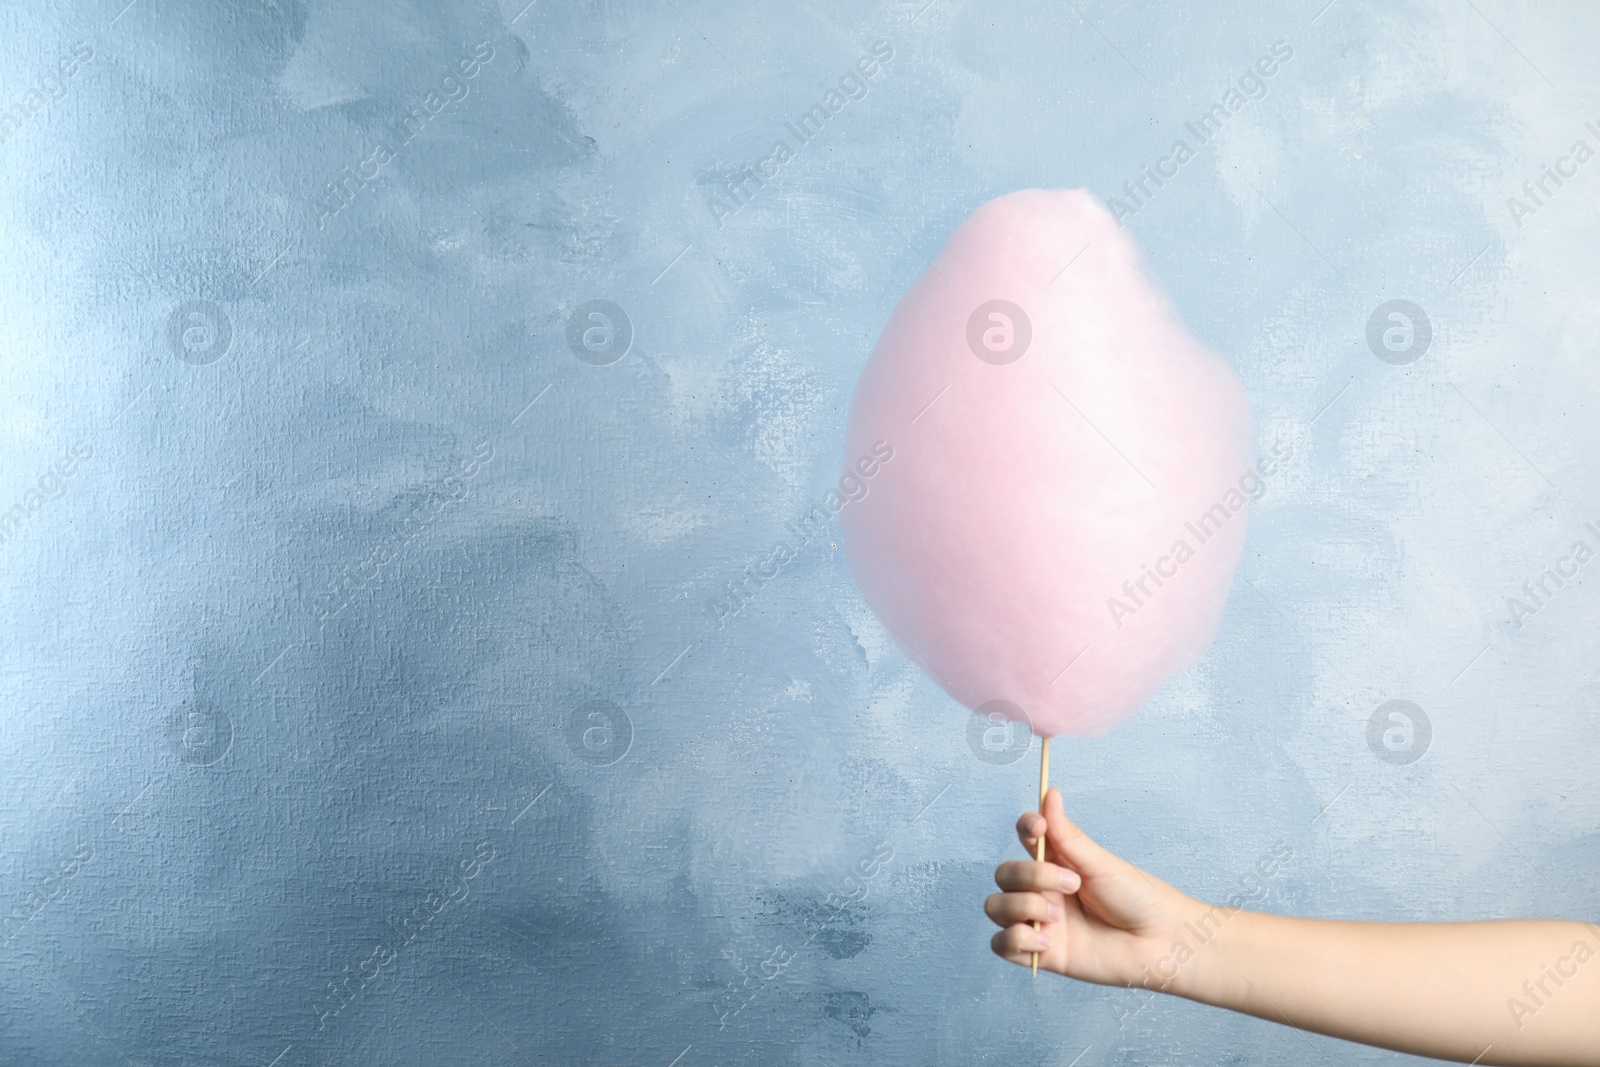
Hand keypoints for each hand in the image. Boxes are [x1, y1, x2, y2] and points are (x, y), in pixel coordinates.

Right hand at [985, 787, 1198, 987]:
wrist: (1161, 943)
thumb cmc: (1139, 899)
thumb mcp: (1101, 863)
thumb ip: (1067, 835)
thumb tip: (1050, 793)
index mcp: (1058, 862)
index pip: (1025, 838)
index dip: (1024, 828)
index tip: (1038, 828)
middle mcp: (1044, 891)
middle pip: (1004, 873)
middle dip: (1030, 876)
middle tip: (1072, 885)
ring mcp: (1040, 921)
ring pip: (995, 907)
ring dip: (1022, 906)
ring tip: (1059, 917)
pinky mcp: (1042, 953)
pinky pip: (1002, 945)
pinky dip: (1017, 940)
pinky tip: (1048, 941)